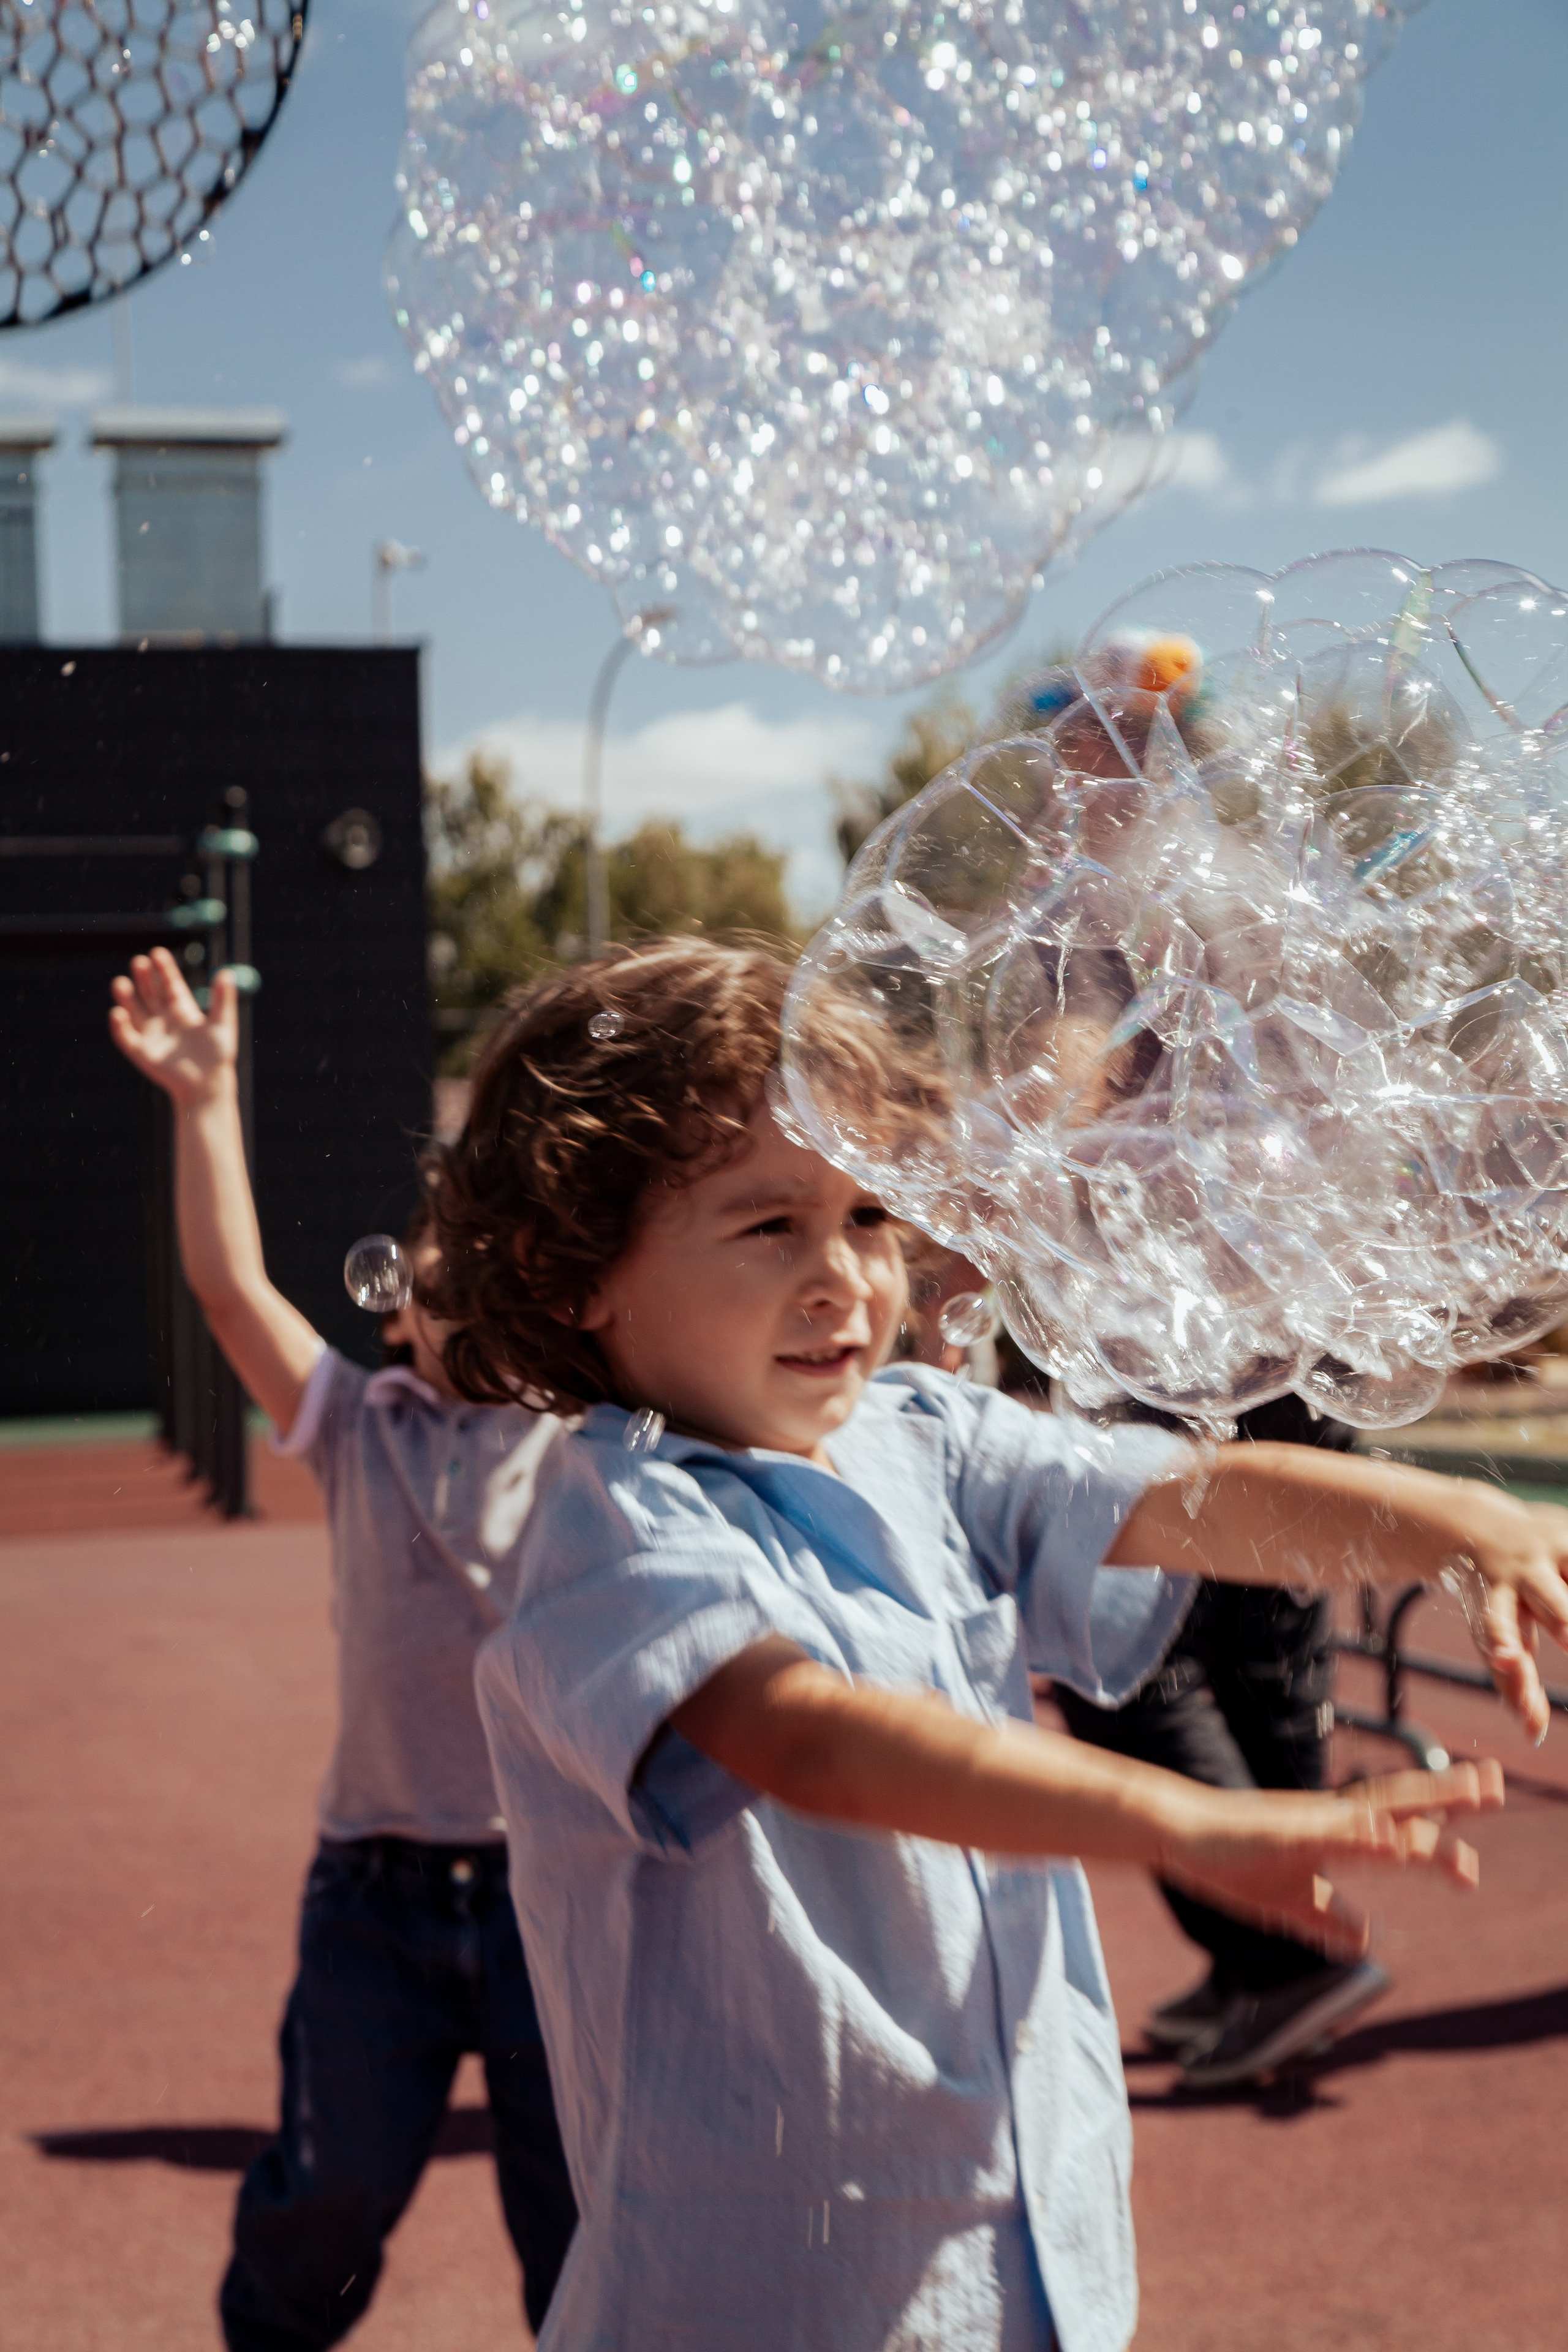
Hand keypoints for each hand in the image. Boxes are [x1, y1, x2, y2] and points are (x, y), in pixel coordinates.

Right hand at [109, 947, 237, 1106]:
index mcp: (183, 1010)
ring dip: (126, 997)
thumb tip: (227, 973)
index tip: (157, 952)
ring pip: (134, 1011)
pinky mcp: (142, 1052)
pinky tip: (118, 1013)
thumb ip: (223, 999)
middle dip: (144, 978)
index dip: (163, 968)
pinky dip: (120, 1026)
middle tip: (139, 962)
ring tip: (120, 983)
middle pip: (150, 993)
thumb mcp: (223, 1024)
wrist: (208, 1085)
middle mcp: (164, 1019)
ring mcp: (151, 1035)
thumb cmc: (218, 1055)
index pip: (170, 984)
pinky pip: (126, 1037)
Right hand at [1158, 1761, 1502, 1961]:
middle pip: (1400, 1802)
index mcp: (1335, 1832)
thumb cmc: (1234, 1862)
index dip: (1438, 1828)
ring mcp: (1311, 1822)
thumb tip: (1367, 1942)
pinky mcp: (1285, 1834)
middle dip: (1450, 1795)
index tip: (1476, 1847)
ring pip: (1378, 1807)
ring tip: (1470, 1791)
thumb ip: (1331, 1919)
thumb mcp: (1292, 1904)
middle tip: (1497, 1784)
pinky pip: (1332, 1836)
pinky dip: (1365, 1836)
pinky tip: (1393, 1837)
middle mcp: (1331, 1818)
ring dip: (1426, 1799)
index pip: (1397, 1824)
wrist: (1180, 1835)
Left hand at [1441, 1488, 1567, 1743]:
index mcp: (1495, 1597)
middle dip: (1564, 1619)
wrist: (1483, 1528)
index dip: (1502, 1641)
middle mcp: (1522, 1571)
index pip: (1498, 1624)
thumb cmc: (1495, 1597)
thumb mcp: (1495, 1634)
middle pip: (1549, 1599)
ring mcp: (1552, 1547)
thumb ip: (1514, 1682)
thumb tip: (1533, 1733)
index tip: (1505, 1658)